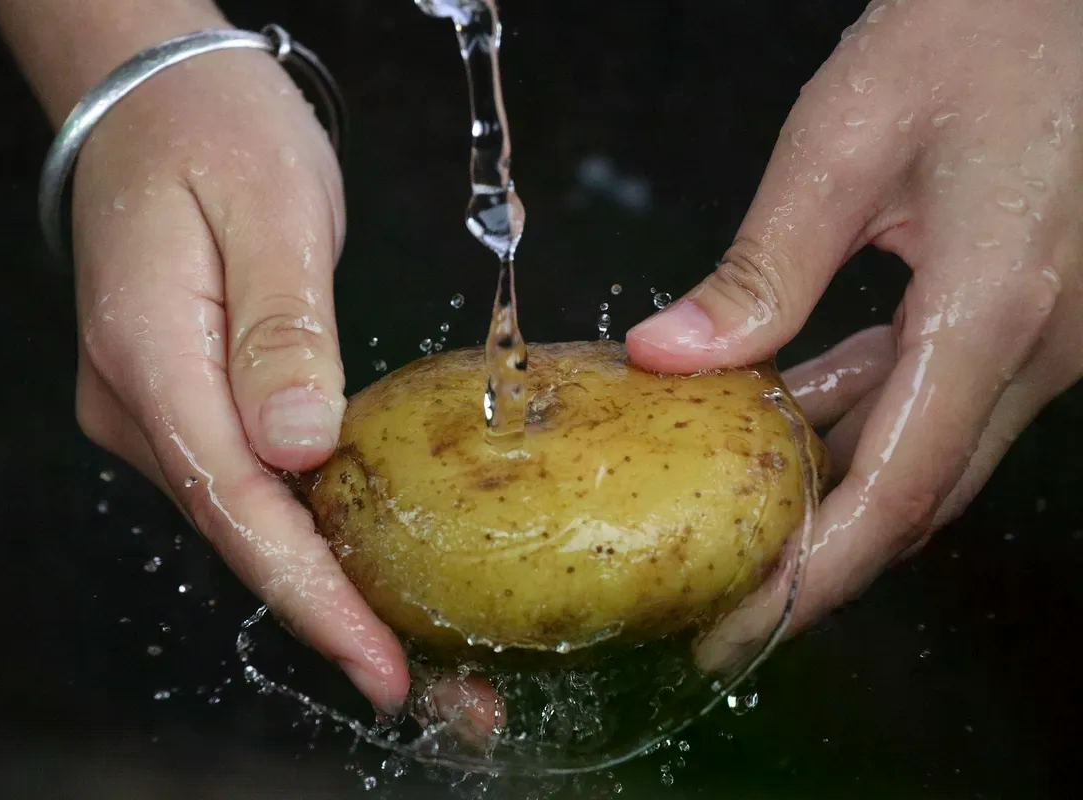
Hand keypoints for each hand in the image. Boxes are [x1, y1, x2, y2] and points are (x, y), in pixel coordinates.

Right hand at [69, 47, 411, 710]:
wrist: (155, 98)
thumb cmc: (217, 134)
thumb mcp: (270, 212)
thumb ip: (282, 333)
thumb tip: (301, 449)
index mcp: (151, 359)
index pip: (238, 506)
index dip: (313, 595)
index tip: (382, 664)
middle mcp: (138, 405)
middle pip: (239, 535)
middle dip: (331, 617)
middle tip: (426, 685)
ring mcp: (153, 408)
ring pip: (243, 519)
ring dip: (324, 586)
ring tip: (413, 649)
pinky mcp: (184, 401)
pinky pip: (247, 484)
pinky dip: (308, 534)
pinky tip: (365, 564)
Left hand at [627, 0, 1082, 668]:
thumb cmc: (980, 30)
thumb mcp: (846, 139)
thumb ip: (764, 266)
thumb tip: (674, 357)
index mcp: (991, 308)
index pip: (895, 492)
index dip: (813, 577)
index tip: (740, 629)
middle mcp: (1038, 343)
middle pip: (919, 496)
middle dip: (820, 563)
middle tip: (727, 605)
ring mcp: (1048, 332)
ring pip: (932, 453)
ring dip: (839, 493)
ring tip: (742, 521)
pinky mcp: (1035, 308)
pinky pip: (944, 395)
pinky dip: (869, 419)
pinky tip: (799, 411)